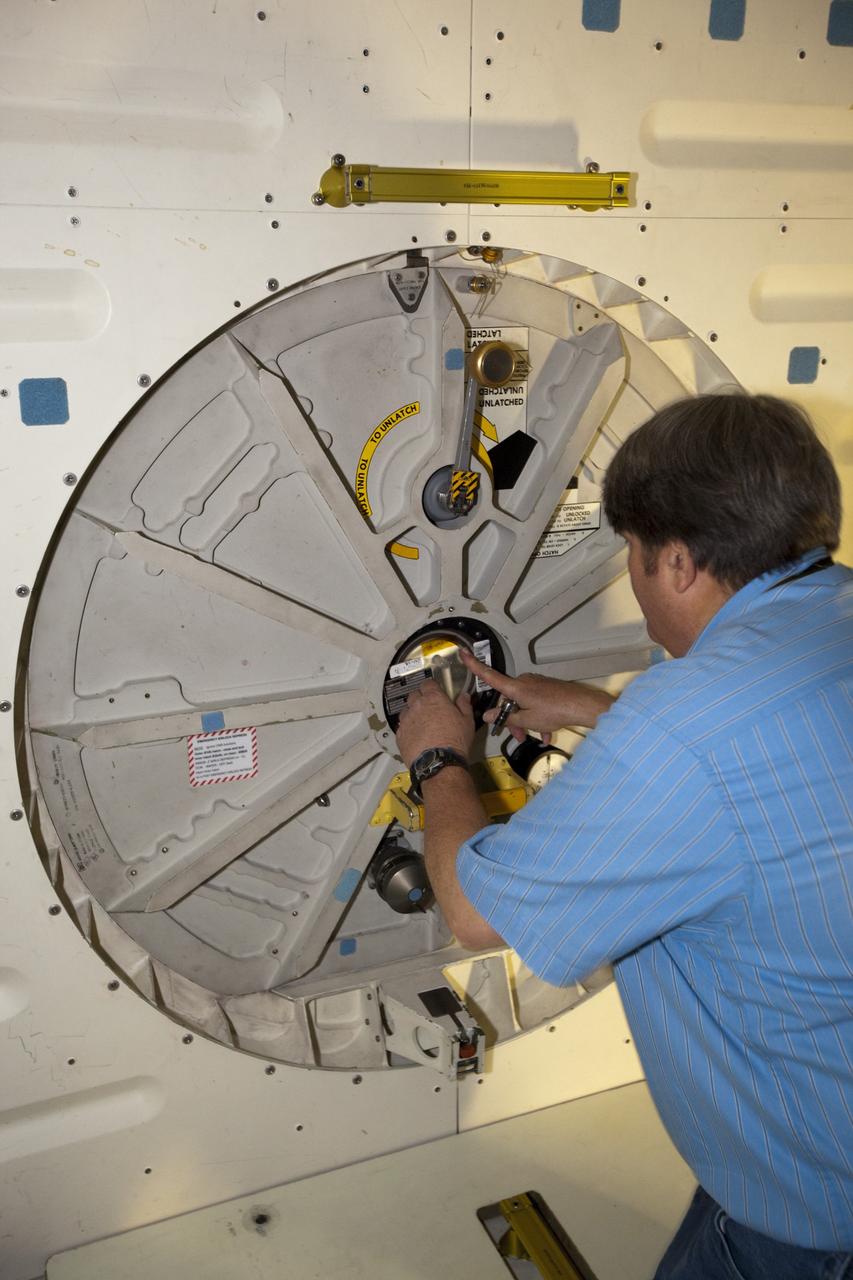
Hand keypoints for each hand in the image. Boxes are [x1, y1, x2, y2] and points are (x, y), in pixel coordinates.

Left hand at [395, 680, 475, 767]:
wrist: (439, 763)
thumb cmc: (455, 740)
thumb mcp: (467, 721)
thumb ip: (464, 705)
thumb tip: (463, 696)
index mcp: (433, 698)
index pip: (428, 683)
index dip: (432, 687)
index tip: (436, 692)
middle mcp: (416, 706)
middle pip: (414, 695)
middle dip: (421, 698)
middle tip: (430, 708)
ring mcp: (406, 720)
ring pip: (406, 710)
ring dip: (412, 713)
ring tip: (422, 723)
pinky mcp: (400, 735)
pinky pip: (402, 726)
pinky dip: (408, 728)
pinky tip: (416, 735)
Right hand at [459, 650, 615, 739]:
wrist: (581, 706)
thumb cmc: (553, 711)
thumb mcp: (527, 720)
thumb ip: (506, 718)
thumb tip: (488, 715)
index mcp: (515, 687)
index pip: (489, 676)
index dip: (474, 665)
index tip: (462, 652)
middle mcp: (524, 682)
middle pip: (509, 699)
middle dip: (511, 718)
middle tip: (517, 736)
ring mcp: (536, 684)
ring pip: (523, 704)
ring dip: (526, 721)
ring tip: (535, 737)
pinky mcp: (547, 689)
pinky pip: (536, 704)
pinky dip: (538, 718)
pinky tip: (546, 734)